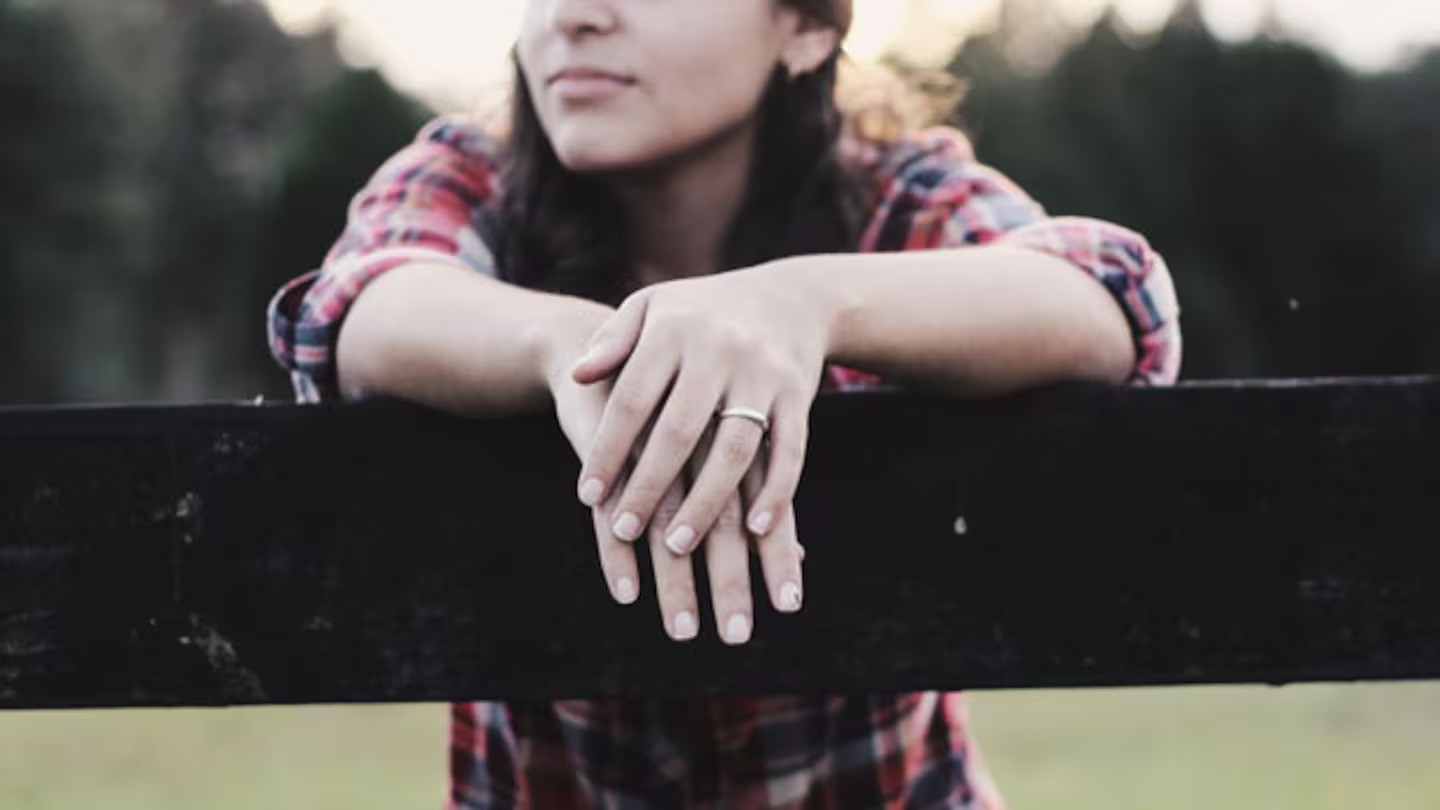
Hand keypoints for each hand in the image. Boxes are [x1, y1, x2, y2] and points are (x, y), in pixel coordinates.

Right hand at [551, 354, 804, 642]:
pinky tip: (628, 595)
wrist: (595, 335)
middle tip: (738, 636)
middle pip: (722, 523)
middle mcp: (700, 438)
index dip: (776, 556)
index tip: (788, 606)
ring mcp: (651, 441)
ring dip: (676, 581)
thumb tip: (800, 555)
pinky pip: (614, 510)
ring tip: (684, 632)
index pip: (765, 504)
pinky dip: (618, 554)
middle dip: (730, 583)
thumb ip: (758, 489)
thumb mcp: (722, 431)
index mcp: (735, 432)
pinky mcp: (607, 448)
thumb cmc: (680, 394)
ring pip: (669, 523)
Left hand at [568, 264, 829, 560]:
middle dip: (650, 486)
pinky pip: (790, 451)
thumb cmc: (702, 311)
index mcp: (674, 329)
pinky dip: (776, 492)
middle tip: (623, 530)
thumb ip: (612, 341)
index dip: (608, 449)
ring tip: (677, 545)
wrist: (791, 297)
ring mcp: (763, 375)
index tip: (587, 495)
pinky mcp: (798, 395)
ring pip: (734, 449)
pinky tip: (755, 530)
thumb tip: (576, 376)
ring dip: (706, 502)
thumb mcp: (652, 307)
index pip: (632, 399)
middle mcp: (719, 351)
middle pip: (680, 430)